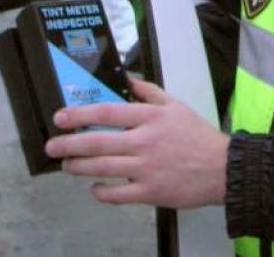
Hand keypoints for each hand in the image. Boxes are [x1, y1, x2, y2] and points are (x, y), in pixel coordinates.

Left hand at [44, 76, 229, 208]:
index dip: (80, 114)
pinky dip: (101, 191)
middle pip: (98, 142)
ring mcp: (147, 168)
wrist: (223, 168)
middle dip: (69, 144)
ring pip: (102, 168)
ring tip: (66, 165)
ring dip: (78, 167)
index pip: (108, 112)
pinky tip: (94, 187)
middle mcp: (145, 141)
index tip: (60, 117)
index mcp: (151, 117)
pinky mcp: (150, 192)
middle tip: (51, 146)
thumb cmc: (197, 135)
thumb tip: (125, 78)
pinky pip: (117, 194)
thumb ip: (148, 91)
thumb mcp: (175, 105)